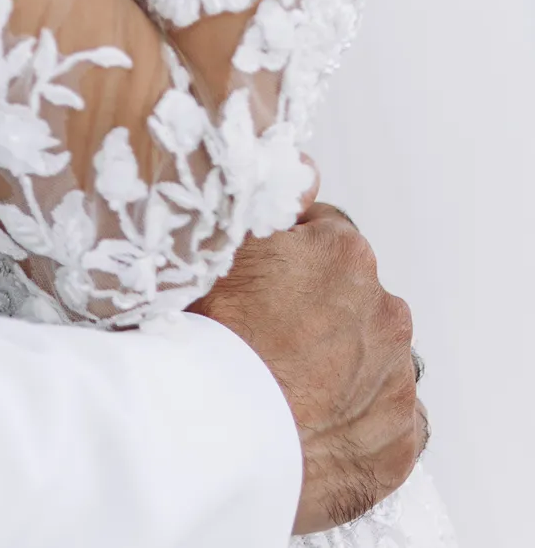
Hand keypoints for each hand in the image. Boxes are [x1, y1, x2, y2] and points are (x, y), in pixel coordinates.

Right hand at [191, 203, 424, 531]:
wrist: (219, 440)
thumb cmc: (213, 339)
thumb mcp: (225, 241)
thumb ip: (273, 196)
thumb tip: (307, 168)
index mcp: (346, 256)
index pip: (323, 236)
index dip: (286, 258)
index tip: (260, 285)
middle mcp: (385, 313)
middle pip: (352, 299)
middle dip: (318, 312)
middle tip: (267, 339)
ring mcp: (397, 382)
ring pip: (371, 359)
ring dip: (342, 366)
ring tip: (288, 387)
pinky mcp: (400, 444)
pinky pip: (388, 422)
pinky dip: (361, 420)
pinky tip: (318, 423)